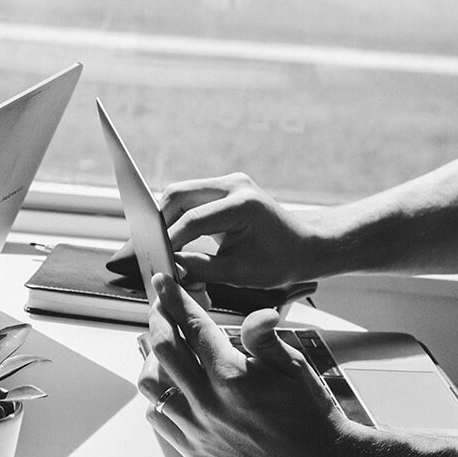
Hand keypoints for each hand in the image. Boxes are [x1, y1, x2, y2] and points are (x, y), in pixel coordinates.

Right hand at [110, 173, 319, 288]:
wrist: (306, 245)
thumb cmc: (280, 262)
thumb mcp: (239, 274)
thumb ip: (200, 268)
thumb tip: (169, 268)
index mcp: (242, 205)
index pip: (192, 220)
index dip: (169, 241)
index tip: (155, 259)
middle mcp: (233, 185)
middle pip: (178, 195)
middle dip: (160, 222)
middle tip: (152, 249)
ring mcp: (229, 182)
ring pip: (180, 192)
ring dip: (167, 217)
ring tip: (162, 244)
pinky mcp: (225, 187)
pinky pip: (191, 196)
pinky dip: (179, 214)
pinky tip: (175, 236)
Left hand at [137, 272, 350, 456]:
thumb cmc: (309, 412)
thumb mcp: (294, 367)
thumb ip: (265, 338)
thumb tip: (258, 312)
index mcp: (233, 377)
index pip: (192, 326)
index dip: (175, 299)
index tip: (164, 283)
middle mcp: (209, 403)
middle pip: (163, 349)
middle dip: (158, 320)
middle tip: (161, 308)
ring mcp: (197, 429)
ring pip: (151, 384)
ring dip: (152, 358)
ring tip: (162, 346)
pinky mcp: (193, 449)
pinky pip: (156, 416)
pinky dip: (157, 396)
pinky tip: (170, 384)